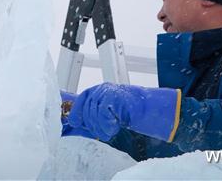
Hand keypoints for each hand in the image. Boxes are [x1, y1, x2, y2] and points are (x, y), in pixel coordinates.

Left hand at [66, 83, 180, 141]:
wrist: (147, 108)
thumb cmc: (127, 112)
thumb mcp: (108, 112)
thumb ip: (95, 115)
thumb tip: (79, 124)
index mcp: (99, 91)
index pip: (82, 99)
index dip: (76, 111)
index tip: (75, 123)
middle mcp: (101, 89)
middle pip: (87, 108)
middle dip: (92, 124)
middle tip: (101, 132)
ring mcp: (108, 92)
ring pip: (93, 112)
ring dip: (100, 126)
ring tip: (109, 132)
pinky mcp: (114, 97)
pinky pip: (102, 113)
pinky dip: (106, 124)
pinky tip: (113, 128)